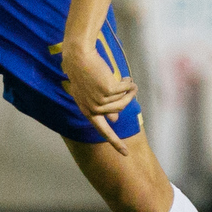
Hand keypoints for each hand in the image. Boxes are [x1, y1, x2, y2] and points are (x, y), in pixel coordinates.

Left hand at [55, 39, 136, 154]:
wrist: (79, 57)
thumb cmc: (84, 74)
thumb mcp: (89, 94)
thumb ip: (101, 108)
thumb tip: (113, 120)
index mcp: (87, 111)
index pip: (103, 131)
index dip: (115, 142)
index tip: (125, 153)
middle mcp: (93, 108)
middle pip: (119, 110)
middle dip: (128, 99)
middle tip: (131, 88)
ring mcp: (100, 100)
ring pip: (123, 100)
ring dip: (129, 90)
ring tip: (128, 81)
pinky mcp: (108, 90)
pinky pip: (126, 90)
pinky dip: (128, 83)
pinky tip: (126, 77)